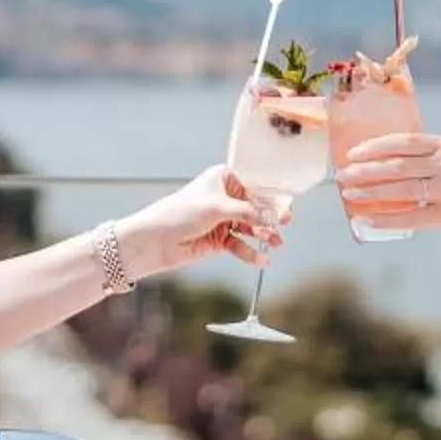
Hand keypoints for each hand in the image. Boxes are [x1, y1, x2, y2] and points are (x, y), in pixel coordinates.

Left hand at [122, 165, 283, 275]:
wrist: (154, 240)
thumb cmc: (180, 213)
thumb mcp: (216, 207)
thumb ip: (247, 211)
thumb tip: (272, 216)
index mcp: (224, 179)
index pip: (255, 186)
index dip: (272, 197)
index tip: (286, 208)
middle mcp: (226, 198)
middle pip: (257, 208)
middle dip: (270, 218)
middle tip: (283, 226)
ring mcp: (223, 220)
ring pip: (251, 228)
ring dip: (263, 236)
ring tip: (274, 244)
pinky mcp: (219, 240)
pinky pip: (241, 246)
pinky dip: (251, 253)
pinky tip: (262, 260)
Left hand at [336, 131, 440, 238]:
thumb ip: (424, 159)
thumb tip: (380, 165)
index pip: (402, 142)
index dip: (374, 147)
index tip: (352, 153)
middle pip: (396, 165)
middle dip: (364, 170)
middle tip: (341, 175)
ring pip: (399, 189)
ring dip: (369, 191)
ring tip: (348, 193)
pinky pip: (409, 216)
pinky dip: (384, 218)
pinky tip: (365, 219)